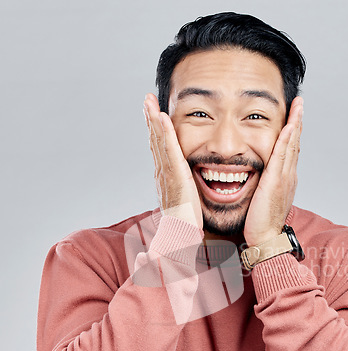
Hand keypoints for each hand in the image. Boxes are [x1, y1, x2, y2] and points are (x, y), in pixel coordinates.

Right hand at [143, 94, 202, 228]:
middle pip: (155, 141)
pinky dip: (164, 133)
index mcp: (165, 177)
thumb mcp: (183, 202)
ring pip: (158, 142)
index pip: (159, 149)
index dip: (155, 130)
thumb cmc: (184, 224)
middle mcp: (162, 173)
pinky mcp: (175, 177)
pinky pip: (169, 151)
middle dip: (150, 119)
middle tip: (147, 99)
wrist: (180, 238)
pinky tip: (162, 118)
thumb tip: (183, 187)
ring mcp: (166, 174)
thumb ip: (182, 191)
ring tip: (149, 101)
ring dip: (153, 120)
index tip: (153, 113)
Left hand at [243, 97, 302, 246]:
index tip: (293, 116)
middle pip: (295, 143)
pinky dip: (286, 140)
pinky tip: (288, 126)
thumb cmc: (262, 223)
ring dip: (295, 124)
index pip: (290, 150)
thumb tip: (261, 179)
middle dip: (297, 121)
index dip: (292, 132)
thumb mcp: (265, 199)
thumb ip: (265, 186)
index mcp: (285, 179)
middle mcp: (288, 176)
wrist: (266, 238)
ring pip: (291, 146)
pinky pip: (282, 156)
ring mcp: (284, 178)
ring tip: (298, 105)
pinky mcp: (276, 182)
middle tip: (299, 103)